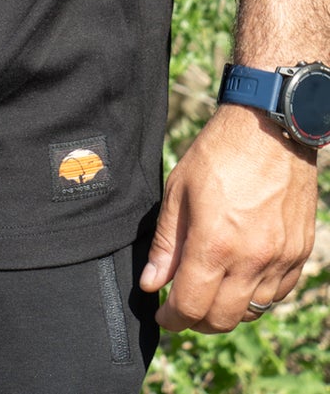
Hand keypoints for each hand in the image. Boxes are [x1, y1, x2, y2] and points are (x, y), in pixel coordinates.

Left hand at [140, 104, 318, 331]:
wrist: (270, 130)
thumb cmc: (218, 153)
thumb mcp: (179, 190)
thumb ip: (166, 243)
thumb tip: (152, 283)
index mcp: (215, 244)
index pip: (191, 305)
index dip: (173, 318)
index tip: (163, 315)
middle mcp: (251, 259)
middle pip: (223, 319)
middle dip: (198, 321)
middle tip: (183, 307)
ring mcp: (280, 259)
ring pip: (252, 311)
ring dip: (228, 311)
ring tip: (210, 292)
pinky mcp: (299, 253)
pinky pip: (277, 293)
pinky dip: (256, 296)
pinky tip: (240, 279)